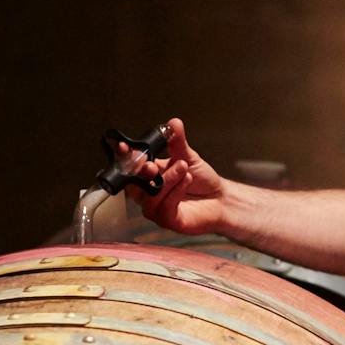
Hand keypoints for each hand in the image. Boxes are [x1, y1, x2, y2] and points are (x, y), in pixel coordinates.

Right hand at [123, 118, 228, 234]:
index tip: (124, 147)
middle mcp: (147, 193)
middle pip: (134, 183)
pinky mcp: (167, 220)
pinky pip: (165, 206)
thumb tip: (173, 123)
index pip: (129, 167)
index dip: (124, 158)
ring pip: (151, 195)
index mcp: (147, 176)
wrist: (220, 198)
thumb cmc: (201, 180)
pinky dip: (176, 191)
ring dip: (167, 179)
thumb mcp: (188, 157)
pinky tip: (187, 180)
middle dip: (142, 172)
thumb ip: (178, 142)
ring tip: (183, 168)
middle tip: (153, 164)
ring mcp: (155, 208)